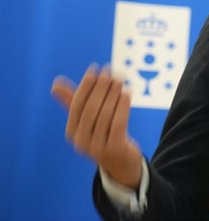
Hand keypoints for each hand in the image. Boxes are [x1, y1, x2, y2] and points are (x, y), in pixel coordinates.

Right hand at [51, 64, 141, 188]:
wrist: (120, 163)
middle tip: (110, 72)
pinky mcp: (114, 149)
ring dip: (113, 94)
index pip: (77, 105)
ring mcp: (97, 147)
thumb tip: (56, 83)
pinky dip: (122, 106)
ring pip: (106, 115)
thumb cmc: (103, 134)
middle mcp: (81, 141)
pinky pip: (118, 123)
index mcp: (71, 132)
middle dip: (100, 88)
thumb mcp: (89, 120)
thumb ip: (74, 102)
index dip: (85, 86)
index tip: (95, 69)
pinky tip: (127, 93)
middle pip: (91, 109)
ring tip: (120, 80)